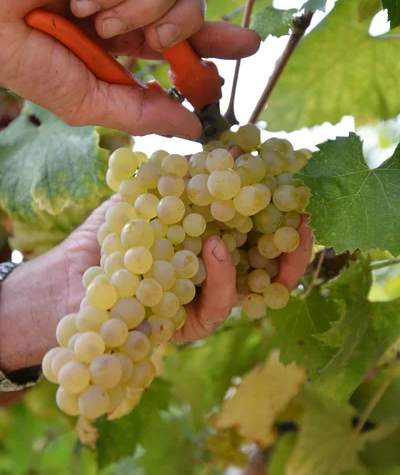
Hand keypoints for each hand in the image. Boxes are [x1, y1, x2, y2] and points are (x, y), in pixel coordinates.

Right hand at [0, 0, 259, 137]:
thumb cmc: (26, 58)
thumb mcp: (89, 101)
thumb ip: (141, 112)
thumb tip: (191, 130)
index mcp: (125, 35)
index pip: (184, 34)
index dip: (218, 38)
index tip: (248, 45)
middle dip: (188, 23)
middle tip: (159, 37)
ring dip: (141, 8)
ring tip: (99, 20)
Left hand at [0, 197, 311, 379]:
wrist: (64, 284)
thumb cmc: (108, 239)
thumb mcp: (148, 197)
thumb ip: (187, 177)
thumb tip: (232, 148)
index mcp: (208, 242)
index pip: (255, 230)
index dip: (279, 211)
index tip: (293, 186)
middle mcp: (212, 273)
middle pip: (267, 264)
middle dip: (293, 244)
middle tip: (306, 218)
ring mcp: (204, 300)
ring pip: (256, 290)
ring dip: (277, 263)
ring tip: (284, 231)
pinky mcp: (190, 325)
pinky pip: (219, 307)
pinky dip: (223, 277)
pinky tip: (215, 247)